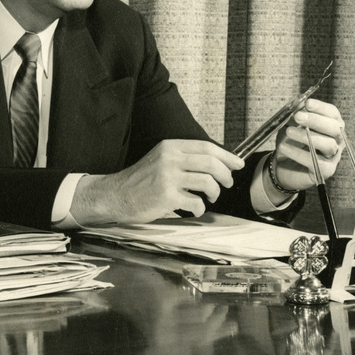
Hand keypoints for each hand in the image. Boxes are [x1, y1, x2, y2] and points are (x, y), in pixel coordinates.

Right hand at [70, 139, 244, 225]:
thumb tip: (215, 162)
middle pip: (210, 163)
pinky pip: (196, 203)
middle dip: (225, 175)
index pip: (206, 147)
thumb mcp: (160, 159)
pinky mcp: (166, 197)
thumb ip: (183, 158)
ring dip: (215, 192)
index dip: (227, 156)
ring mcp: (168, 178)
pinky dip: (199, 208)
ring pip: (207, 182)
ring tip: (210, 197)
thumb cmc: (140, 180)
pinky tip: (192, 208)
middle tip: (227, 183)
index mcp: (170, 147)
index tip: (238, 164)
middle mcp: (169, 159)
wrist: (116, 195)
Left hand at [266, 98, 344, 202]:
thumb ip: (295, 115)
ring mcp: (333, 157)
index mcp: (331, 125)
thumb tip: (297, 103)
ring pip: (328, 145)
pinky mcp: (326, 171)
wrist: (282, 166)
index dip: (321, 108)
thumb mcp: (290, 125)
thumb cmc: (291, 142)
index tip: (307, 103)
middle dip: (316, 120)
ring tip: (288, 132)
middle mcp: (337, 140)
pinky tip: (284, 147)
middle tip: (298, 116)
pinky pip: (316, 162)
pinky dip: (298, 153)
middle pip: (334, 128)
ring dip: (307, 136)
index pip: (333, 114)